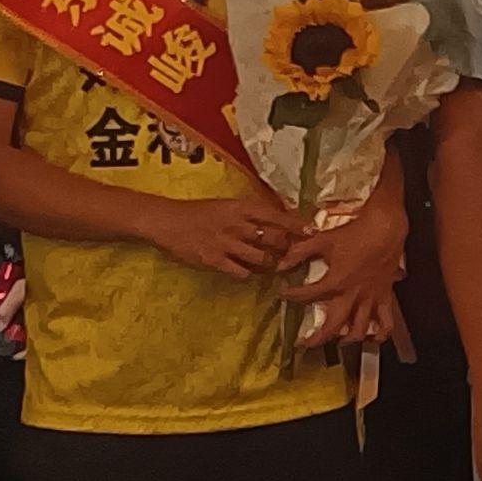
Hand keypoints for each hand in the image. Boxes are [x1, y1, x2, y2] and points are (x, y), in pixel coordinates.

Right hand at [143, 191, 300, 282]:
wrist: (168, 221)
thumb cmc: (199, 212)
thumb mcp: (227, 205)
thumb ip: (250, 213)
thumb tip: (276, 218)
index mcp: (241, 207)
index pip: (277, 215)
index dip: (297, 224)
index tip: (313, 231)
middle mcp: (237, 224)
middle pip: (274, 239)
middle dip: (287, 249)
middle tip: (292, 255)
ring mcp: (226, 243)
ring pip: (262, 258)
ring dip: (272, 265)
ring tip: (273, 266)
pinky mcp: (214, 260)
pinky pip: (241, 272)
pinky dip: (249, 274)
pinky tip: (248, 272)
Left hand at [276, 202, 407, 349]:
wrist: (385, 227)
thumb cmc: (355, 232)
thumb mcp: (323, 239)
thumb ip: (300, 252)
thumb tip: (281, 264)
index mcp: (336, 281)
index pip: (308, 295)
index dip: (292, 296)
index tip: (284, 294)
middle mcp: (353, 295)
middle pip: (333, 326)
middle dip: (317, 338)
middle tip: (305, 343)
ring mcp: (370, 298)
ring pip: (360, 329)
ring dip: (347, 339)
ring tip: (338, 342)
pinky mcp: (385, 296)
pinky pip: (386, 321)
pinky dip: (381, 333)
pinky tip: (375, 338)